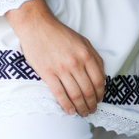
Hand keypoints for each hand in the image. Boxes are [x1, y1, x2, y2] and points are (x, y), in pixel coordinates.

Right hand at [5, 0, 104, 116]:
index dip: (100, 94)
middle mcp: (75, 63)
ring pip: (75, 94)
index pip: (98, 80)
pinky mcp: (47, 73)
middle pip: (88, 90)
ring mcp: (61, 69)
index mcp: (86, 55)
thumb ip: (94, 57)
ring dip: (81, 107)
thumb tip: (101, 76)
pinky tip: (70, 111)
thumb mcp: (83, 41)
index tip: (99, 100)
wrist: (36, 26)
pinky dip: (66, 105)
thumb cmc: (60, 34)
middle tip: (91, 110)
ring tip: (82, 113)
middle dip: (91, 104)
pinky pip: (60, 93)